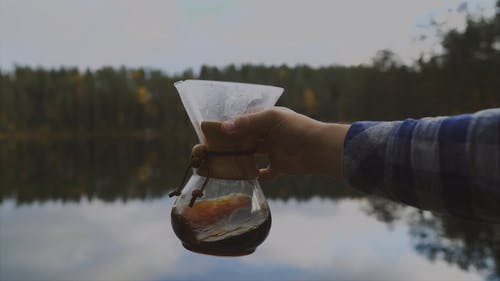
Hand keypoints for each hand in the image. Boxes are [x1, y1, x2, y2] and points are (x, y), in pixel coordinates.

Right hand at [221, 107, 349, 179]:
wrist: (319, 149)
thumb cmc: (297, 128)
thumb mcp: (271, 119)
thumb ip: (248, 123)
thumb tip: (224, 128)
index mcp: (268, 119)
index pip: (245, 121)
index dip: (231, 126)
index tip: (214, 131)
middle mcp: (270, 134)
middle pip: (247, 139)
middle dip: (233, 143)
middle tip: (215, 148)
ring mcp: (274, 151)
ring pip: (253, 155)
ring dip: (242, 159)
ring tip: (225, 162)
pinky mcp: (279, 166)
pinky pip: (265, 172)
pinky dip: (257, 175)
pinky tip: (246, 176)